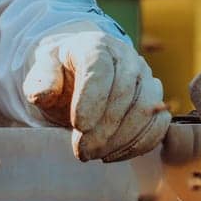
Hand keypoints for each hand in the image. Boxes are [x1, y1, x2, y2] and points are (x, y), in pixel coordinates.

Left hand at [24, 28, 170, 162]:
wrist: (80, 74)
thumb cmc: (61, 75)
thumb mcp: (44, 73)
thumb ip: (41, 81)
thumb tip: (42, 94)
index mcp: (96, 45)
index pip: (101, 67)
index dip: (92, 98)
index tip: (78, 125)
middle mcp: (126, 57)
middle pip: (125, 92)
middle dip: (104, 127)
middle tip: (82, 151)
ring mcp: (145, 78)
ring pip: (146, 108)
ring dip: (122, 138)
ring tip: (96, 154)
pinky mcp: (155, 100)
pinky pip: (159, 123)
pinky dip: (139, 143)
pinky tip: (113, 154)